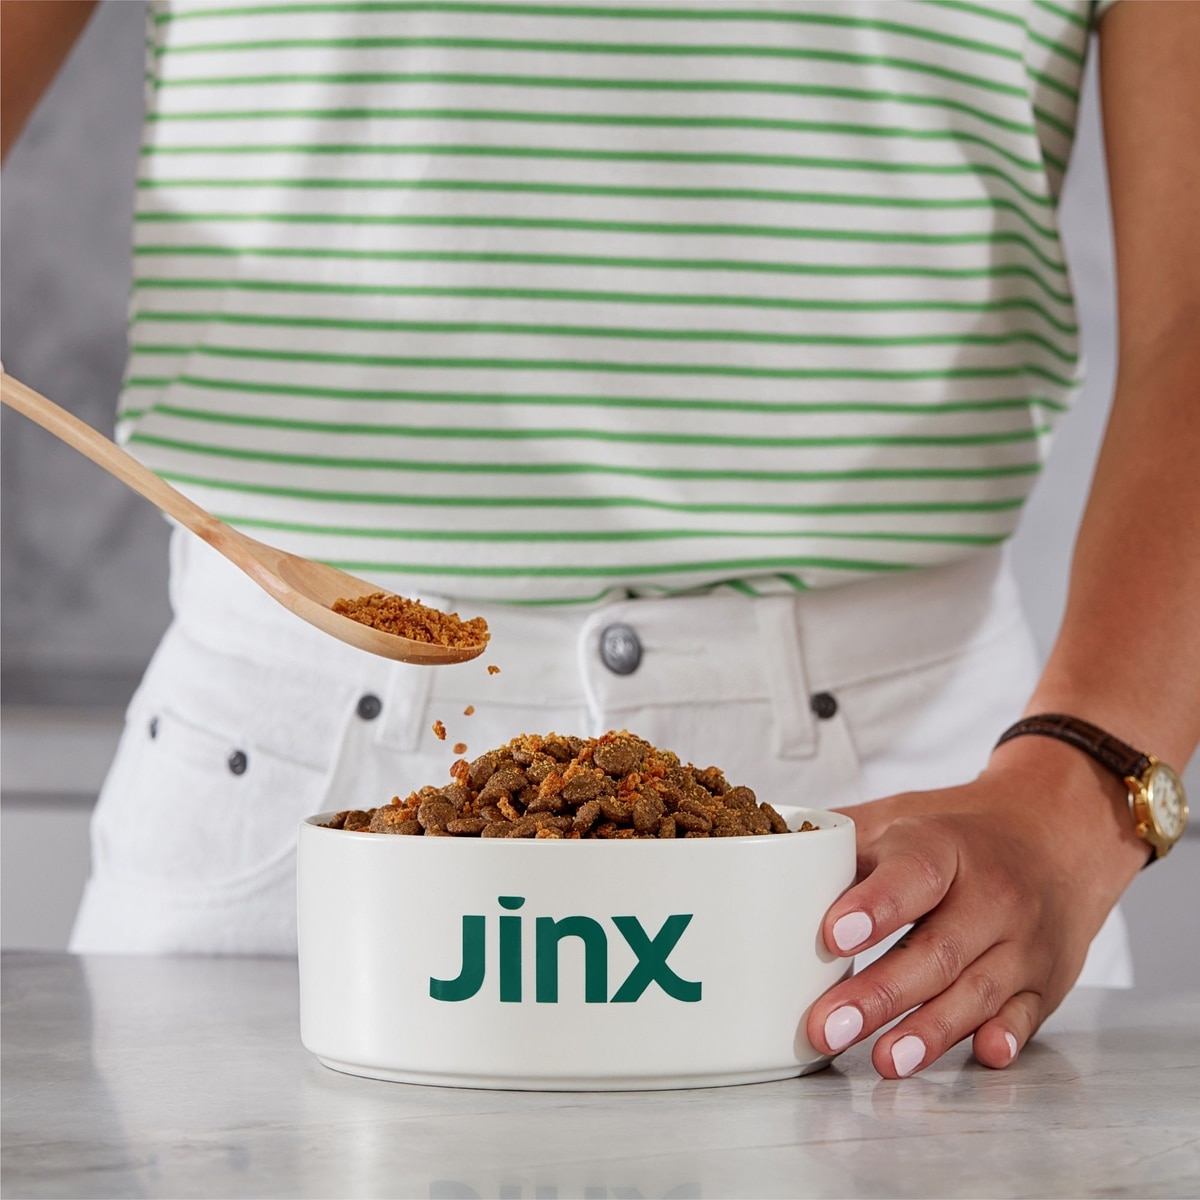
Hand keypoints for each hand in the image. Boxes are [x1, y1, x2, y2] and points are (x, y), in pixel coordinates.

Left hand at [806, 737, 1148, 1077]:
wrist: (1056, 834)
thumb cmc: (958, 831)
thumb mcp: (901, 816)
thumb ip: (838, 838)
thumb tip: (762, 848)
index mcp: (945, 847)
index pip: (911, 874)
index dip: (874, 905)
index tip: (833, 934)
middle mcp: (991, 895)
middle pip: (936, 950)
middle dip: (880, 994)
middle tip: (828, 1025)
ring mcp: (1023, 942)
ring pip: (977, 991)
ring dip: (929, 1032)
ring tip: (883, 1061)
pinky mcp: (1044, 982)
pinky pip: (1026, 1015)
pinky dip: (1005, 1037)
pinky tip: (982, 1055)